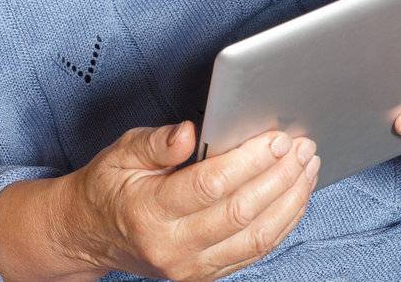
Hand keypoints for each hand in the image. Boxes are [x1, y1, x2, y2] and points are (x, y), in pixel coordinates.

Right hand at [64, 121, 319, 281]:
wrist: (92, 235)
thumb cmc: (109, 187)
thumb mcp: (121, 153)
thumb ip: (156, 142)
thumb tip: (190, 132)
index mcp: (148, 211)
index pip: (210, 186)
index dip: (249, 161)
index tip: (276, 138)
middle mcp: (172, 247)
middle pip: (241, 213)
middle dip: (279, 177)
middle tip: (302, 147)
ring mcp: (192, 268)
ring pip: (256, 238)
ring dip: (290, 201)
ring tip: (309, 168)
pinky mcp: (206, 275)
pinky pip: (254, 252)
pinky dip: (282, 223)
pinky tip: (295, 196)